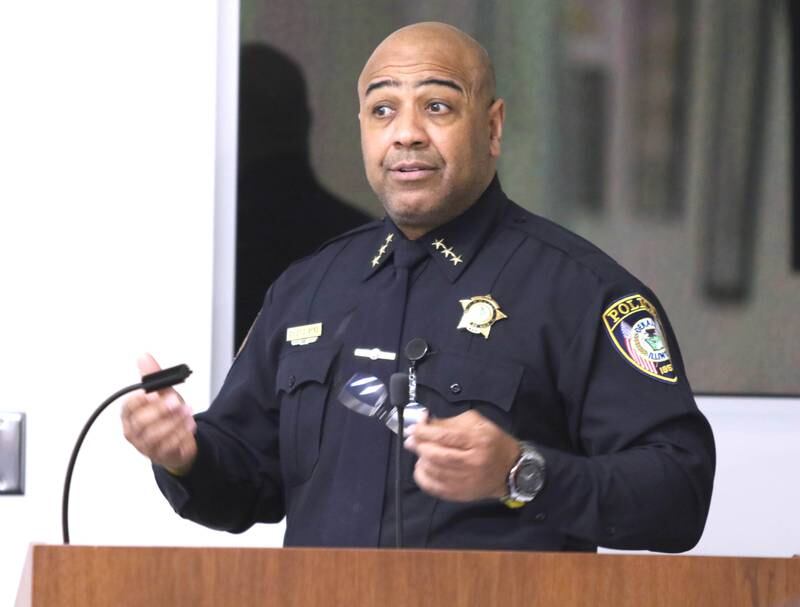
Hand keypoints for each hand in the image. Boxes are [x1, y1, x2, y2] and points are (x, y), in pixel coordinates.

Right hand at [121, 353, 197, 474]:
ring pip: (155, 436)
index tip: (154, 394)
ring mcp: (145, 446)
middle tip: (176, 402)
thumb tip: (144, 357)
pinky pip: (168, 447)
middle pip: (141, 423)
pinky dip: (181, 434)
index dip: (140, 401)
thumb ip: (153, 376)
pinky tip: (189, 426)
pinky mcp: (160, 456)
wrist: (180, 439)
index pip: (128, 408)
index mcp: (130, 415)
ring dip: (174, 422)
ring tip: (187, 412)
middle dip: (161, 410)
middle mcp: (134, 432)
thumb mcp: (163, 393)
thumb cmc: (167, 416)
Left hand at [404, 410, 519, 501]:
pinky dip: (422, 477)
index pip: (444, 436)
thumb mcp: (476, 423)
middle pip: (437, 455)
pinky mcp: (461, 494)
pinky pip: (434, 488)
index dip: (424, 431)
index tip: (413, 428)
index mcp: (478, 441)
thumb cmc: (493, 441)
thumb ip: (449, 421)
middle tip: (411, 440)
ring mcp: (466, 481)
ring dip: (420, 460)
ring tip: (420, 453)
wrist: (511, 470)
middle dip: (419, 446)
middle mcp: (472, 462)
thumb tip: (425, 422)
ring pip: (433, 471)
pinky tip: (422, 468)